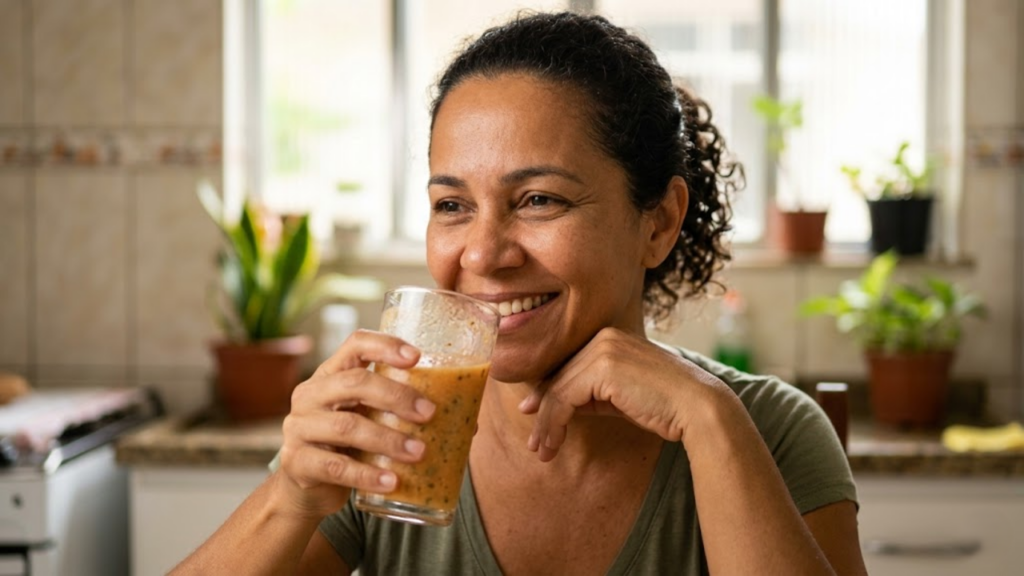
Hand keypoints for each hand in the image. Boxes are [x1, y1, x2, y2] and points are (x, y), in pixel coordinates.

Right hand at [275, 330, 436, 518]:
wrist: (307, 489)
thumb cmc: (350, 446)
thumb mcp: (370, 420)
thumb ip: (403, 415)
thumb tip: (468, 424)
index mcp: (331, 375)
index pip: (355, 345)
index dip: (385, 345)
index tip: (417, 357)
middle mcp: (311, 394)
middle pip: (354, 382)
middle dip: (396, 396)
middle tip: (429, 413)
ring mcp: (299, 427)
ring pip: (347, 426)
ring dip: (388, 439)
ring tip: (419, 453)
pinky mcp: (296, 462)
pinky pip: (335, 467)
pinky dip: (367, 476)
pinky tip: (392, 482)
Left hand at [518, 328, 727, 461]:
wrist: (697, 407)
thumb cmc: (665, 406)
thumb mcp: (621, 396)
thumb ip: (593, 394)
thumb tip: (558, 405)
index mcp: (609, 338)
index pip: (569, 368)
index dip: (548, 395)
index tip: (534, 418)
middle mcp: (603, 337)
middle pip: (560, 378)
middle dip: (543, 413)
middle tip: (535, 444)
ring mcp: (602, 350)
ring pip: (558, 390)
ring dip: (546, 424)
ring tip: (542, 450)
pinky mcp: (602, 368)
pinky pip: (564, 398)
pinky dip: (553, 424)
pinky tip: (553, 443)